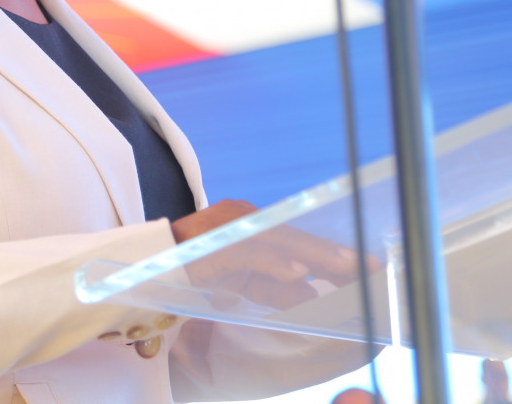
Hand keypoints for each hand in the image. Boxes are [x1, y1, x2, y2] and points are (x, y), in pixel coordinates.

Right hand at [170, 198, 377, 311]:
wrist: (141, 267)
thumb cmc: (195, 273)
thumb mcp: (243, 285)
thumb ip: (276, 287)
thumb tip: (313, 291)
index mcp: (252, 226)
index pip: (300, 240)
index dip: (332, 253)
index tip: (367, 267)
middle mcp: (242, 218)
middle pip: (295, 236)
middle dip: (333, 253)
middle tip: (369, 268)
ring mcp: (225, 226)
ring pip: (277, 240)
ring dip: (313, 255)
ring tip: (344, 269)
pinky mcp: (209, 242)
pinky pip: (247, 252)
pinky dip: (274, 263)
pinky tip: (299, 274)